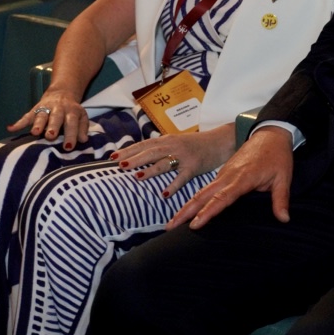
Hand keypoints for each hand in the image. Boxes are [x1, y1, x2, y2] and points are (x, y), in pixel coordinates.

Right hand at [11, 90, 88, 150]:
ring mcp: (46, 108)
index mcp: (72, 112)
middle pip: (56, 117)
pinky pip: (26, 116)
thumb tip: (84, 140)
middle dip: (53, 126)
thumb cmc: (72, 112)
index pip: (72, 123)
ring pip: (41, 115)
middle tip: (50, 136)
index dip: (71, 134)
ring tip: (34, 132)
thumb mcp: (81, 117)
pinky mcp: (35, 109)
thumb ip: (83, 128)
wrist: (62, 94)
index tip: (68, 146)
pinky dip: (18, 122)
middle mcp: (59, 109)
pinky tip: (11, 128)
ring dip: (38, 123)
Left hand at [114, 124, 236, 198]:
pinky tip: (164, 194)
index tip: (112, 157)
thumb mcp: (176, 141)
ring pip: (165, 163)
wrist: (221, 141)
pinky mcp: (195, 167)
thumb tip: (137, 156)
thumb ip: (159, 148)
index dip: (128, 150)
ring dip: (151, 170)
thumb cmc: (196, 144)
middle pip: (151, 152)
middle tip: (120, 165)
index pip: (144, 144)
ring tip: (138, 177)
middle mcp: (174, 146)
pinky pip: (182, 178)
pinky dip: (173, 186)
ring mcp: (184, 157)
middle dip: (135, 159)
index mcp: (167, 140)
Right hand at [166, 125, 293, 229]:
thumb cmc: (278, 155)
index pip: (223, 198)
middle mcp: (228, 175)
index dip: (208, 212)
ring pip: (201, 192)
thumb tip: (284, 219)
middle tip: (169, 227)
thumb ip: (281, 199)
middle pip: (203, 195)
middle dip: (185, 211)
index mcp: (243, 178)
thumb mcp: (283, 177)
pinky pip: (207, 188)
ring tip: (172, 223)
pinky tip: (188, 211)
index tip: (195, 225)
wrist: (271, 133)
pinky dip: (195, 200)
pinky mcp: (223, 173)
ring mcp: (224, 173)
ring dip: (186, 206)